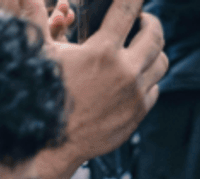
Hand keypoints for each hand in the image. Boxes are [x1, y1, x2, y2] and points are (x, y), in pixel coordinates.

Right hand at [37, 0, 168, 178]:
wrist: (54, 143)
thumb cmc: (43, 95)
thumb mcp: (40, 53)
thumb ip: (38, 18)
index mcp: (102, 52)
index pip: (127, 10)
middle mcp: (125, 72)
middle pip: (155, 36)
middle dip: (151, 21)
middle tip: (143, 19)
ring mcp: (136, 94)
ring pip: (162, 63)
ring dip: (155, 50)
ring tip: (143, 46)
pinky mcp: (139, 113)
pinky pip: (155, 88)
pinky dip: (149, 77)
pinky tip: (136, 74)